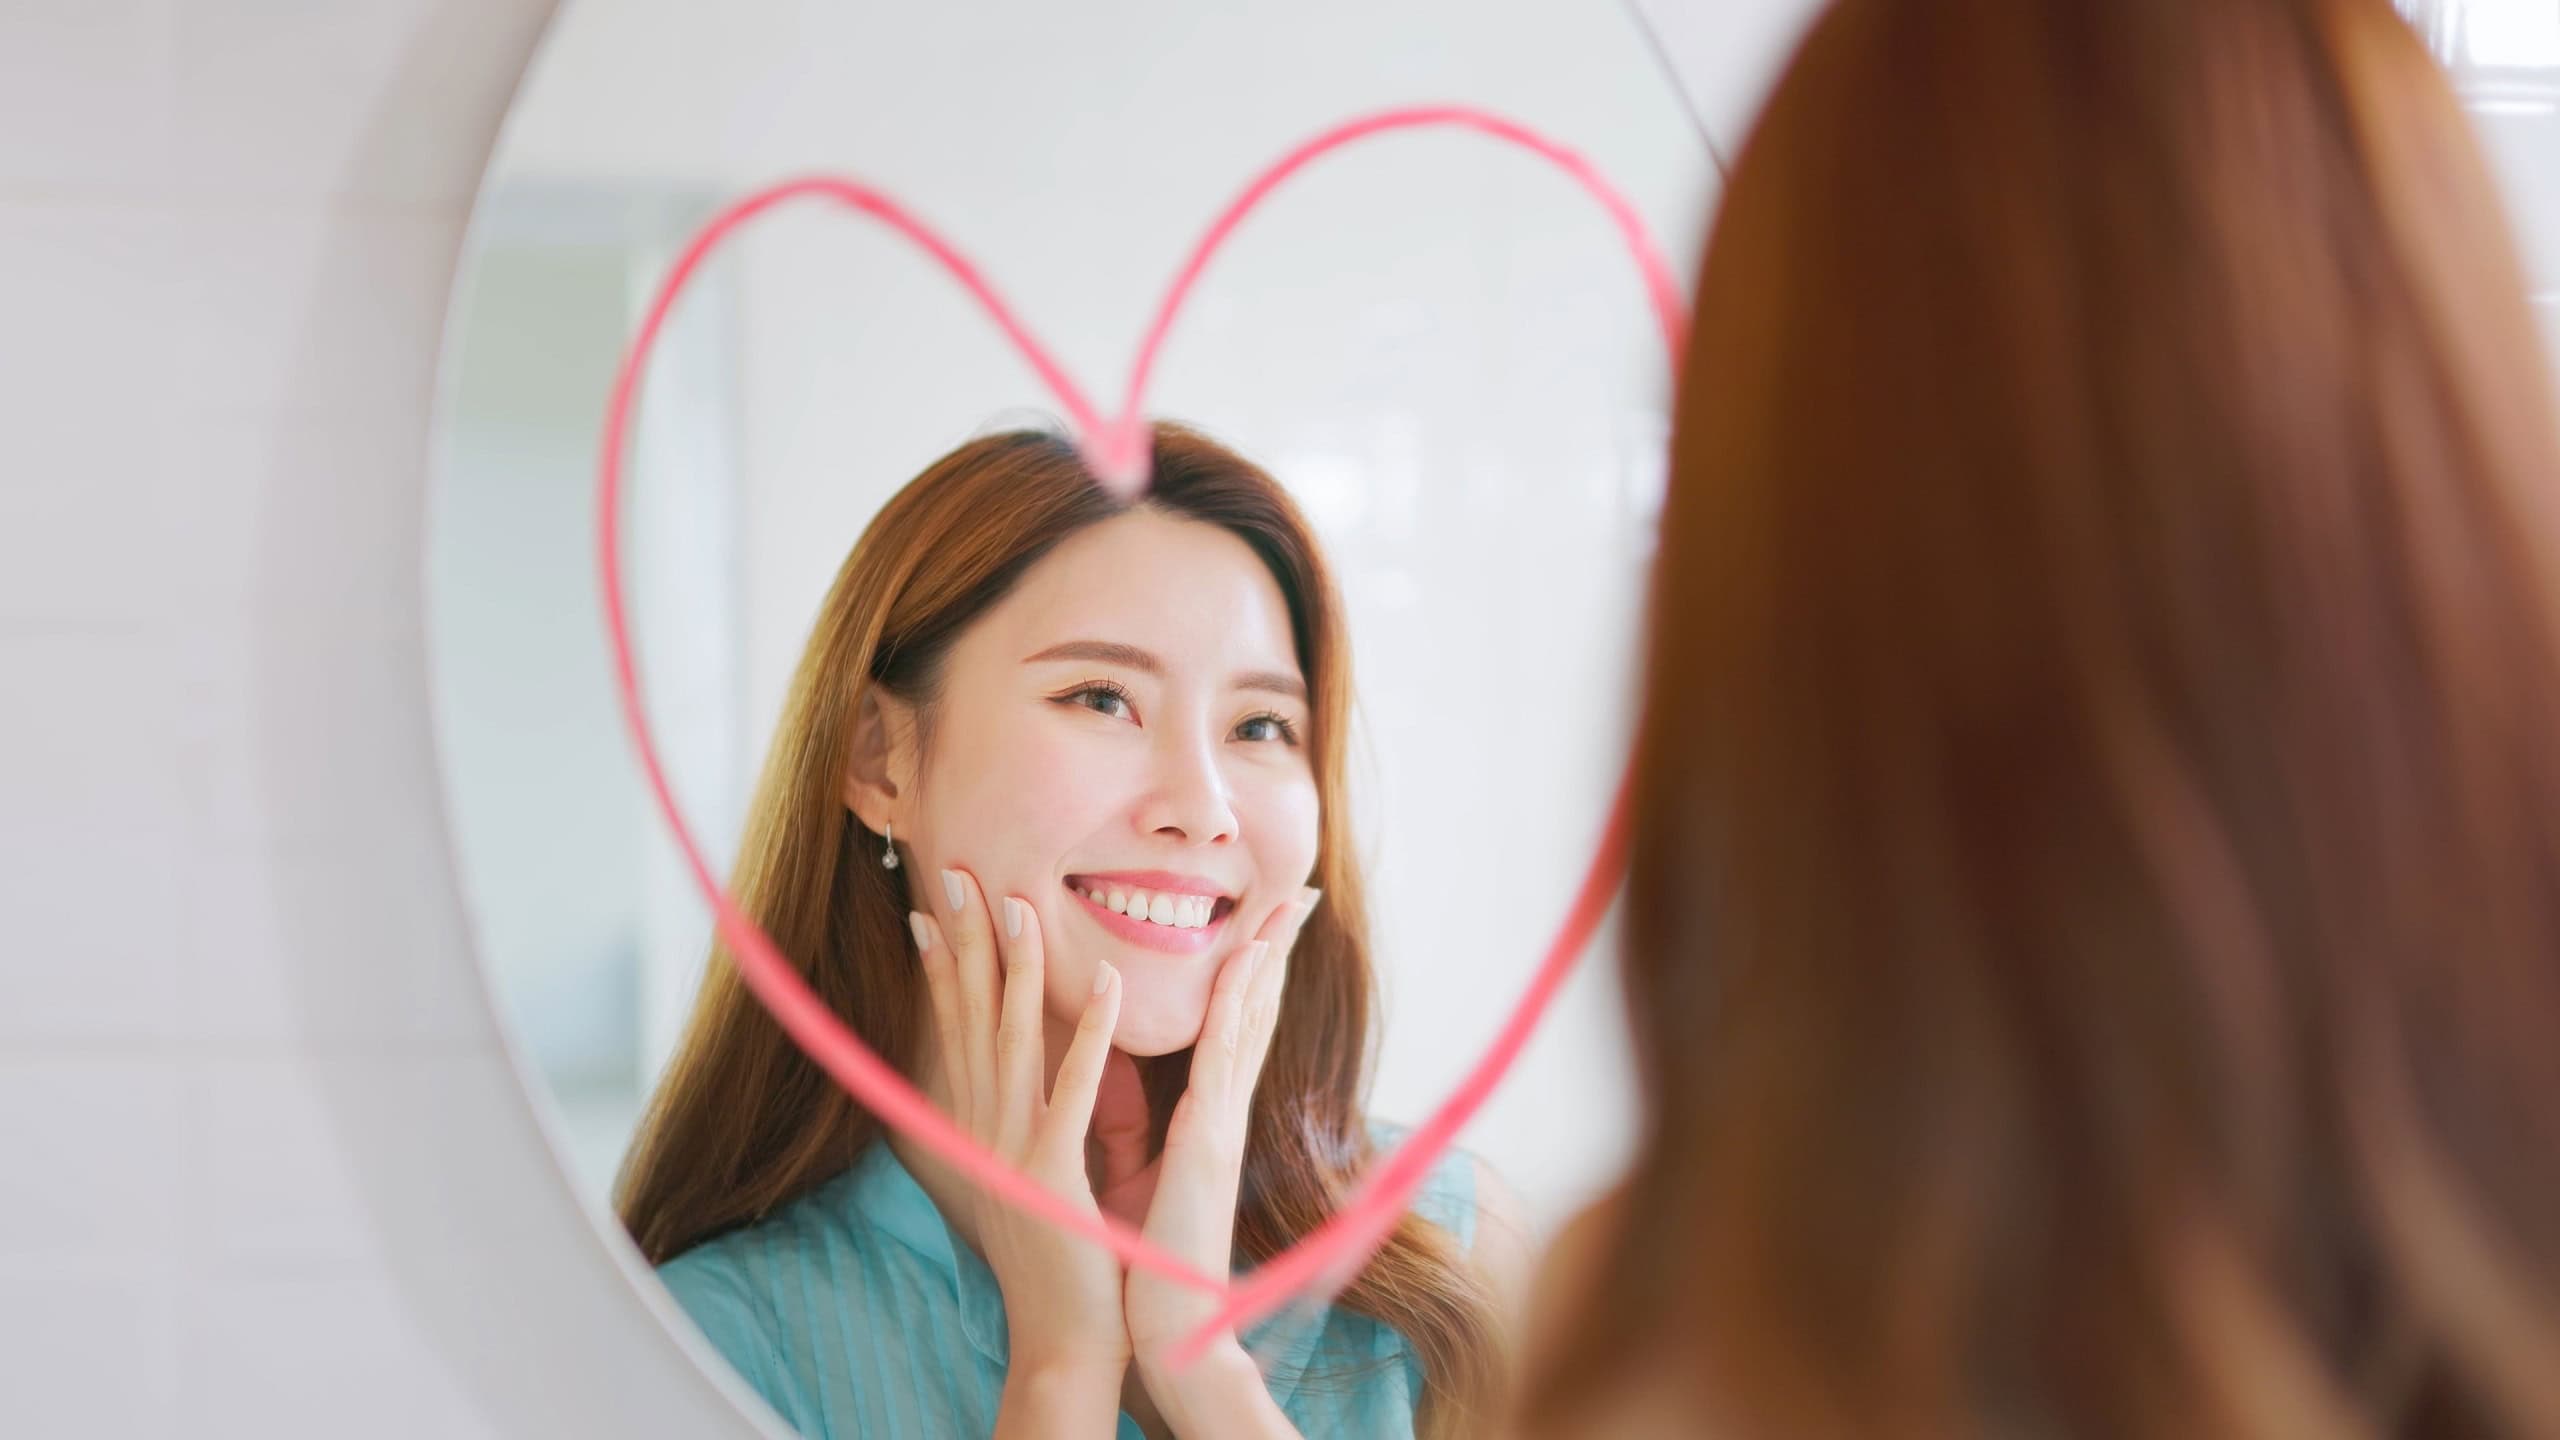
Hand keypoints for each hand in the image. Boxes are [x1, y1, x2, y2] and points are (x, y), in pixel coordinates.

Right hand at [909, 867, 1129, 1396]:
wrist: (1066, 1342)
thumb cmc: (1059, 1261)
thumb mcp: (1028, 1177)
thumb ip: (1020, 1122)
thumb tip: (1010, 1076)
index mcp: (978, 1128)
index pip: (954, 1028)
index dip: (942, 962)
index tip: (930, 902)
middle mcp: (982, 1130)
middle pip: (971, 1018)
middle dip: (963, 941)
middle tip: (954, 871)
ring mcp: (1013, 1150)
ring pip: (1012, 1040)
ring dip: (1017, 966)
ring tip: (1022, 901)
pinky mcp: (1054, 1174)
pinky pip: (1073, 1091)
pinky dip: (1086, 1033)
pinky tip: (1103, 981)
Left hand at [1124, 888, 1318, 1431]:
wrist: (1163, 1317)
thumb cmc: (1149, 1254)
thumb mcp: (1142, 1172)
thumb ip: (1140, 1123)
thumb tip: (1124, 1086)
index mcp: (1208, 1118)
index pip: (1234, 1031)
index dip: (1253, 977)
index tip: (1265, 927)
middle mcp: (1222, 1110)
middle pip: (1256, 1013)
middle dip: (1276, 953)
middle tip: (1298, 895)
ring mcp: (1221, 1119)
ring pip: (1250, 1021)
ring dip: (1266, 959)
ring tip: (1285, 906)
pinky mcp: (1208, 1137)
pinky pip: (1222, 1056)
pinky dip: (1236, 1004)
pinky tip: (1244, 959)